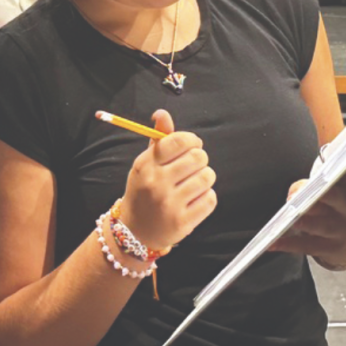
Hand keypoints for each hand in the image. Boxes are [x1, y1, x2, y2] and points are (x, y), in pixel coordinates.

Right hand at [117, 109, 216, 252]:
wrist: (135, 232)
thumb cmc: (144, 192)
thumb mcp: (145, 164)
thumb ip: (158, 139)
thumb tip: (162, 113)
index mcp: (146, 165)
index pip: (177, 141)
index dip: (191, 140)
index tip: (192, 145)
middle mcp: (156, 183)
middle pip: (197, 157)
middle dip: (200, 159)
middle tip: (193, 166)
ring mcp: (170, 204)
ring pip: (207, 176)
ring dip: (205, 177)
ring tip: (194, 183)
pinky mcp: (183, 222)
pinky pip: (210, 199)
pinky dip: (207, 197)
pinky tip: (195, 199)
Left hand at [269, 159, 345, 265]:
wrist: (342, 245)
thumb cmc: (329, 211)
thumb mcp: (324, 194)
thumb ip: (305, 186)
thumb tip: (293, 194)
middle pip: (338, 198)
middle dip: (325, 193)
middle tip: (310, 190)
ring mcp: (340, 229)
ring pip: (322, 225)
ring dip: (307, 222)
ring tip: (293, 220)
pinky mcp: (329, 248)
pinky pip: (308, 245)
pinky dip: (289, 244)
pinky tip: (274, 242)